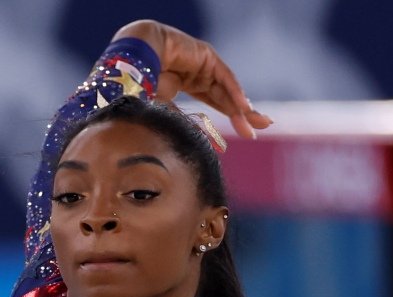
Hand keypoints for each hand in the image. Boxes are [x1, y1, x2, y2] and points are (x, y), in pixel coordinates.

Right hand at [113, 20, 273, 138]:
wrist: (132, 61)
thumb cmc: (140, 85)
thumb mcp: (165, 111)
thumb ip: (183, 123)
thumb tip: (200, 143)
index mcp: (186, 85)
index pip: (215, 103)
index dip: (230, 119)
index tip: (242, 137)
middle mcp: (198, 74)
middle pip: (226, 98)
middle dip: (244, 115)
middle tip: (260, 130)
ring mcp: (203, 65)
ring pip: (228, 90)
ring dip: (243, 108)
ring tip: (259, 124)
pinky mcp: (206, 56)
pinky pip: (224, 78)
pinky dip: (235, 93)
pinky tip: (244, 108)